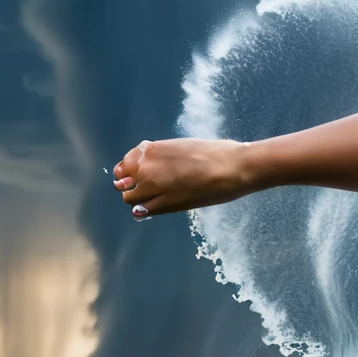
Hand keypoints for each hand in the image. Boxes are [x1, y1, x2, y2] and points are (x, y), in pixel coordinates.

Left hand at [112, 136, 254, 216]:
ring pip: (129, 197)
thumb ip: (165, 154)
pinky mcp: (165, 204)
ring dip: (136, 197)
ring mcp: (154, 187)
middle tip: (141, 187)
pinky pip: (142, 210)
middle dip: (130, 183)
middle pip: (124, 180)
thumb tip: (157, 161)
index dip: (128, 169)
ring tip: (149, 198)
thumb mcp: (184, 145)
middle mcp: (147, 167)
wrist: (232, 168)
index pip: (127, 161)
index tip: (133, 174)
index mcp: (153, 149)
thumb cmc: (216, 153)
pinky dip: (142, 210)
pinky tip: (150, 208)